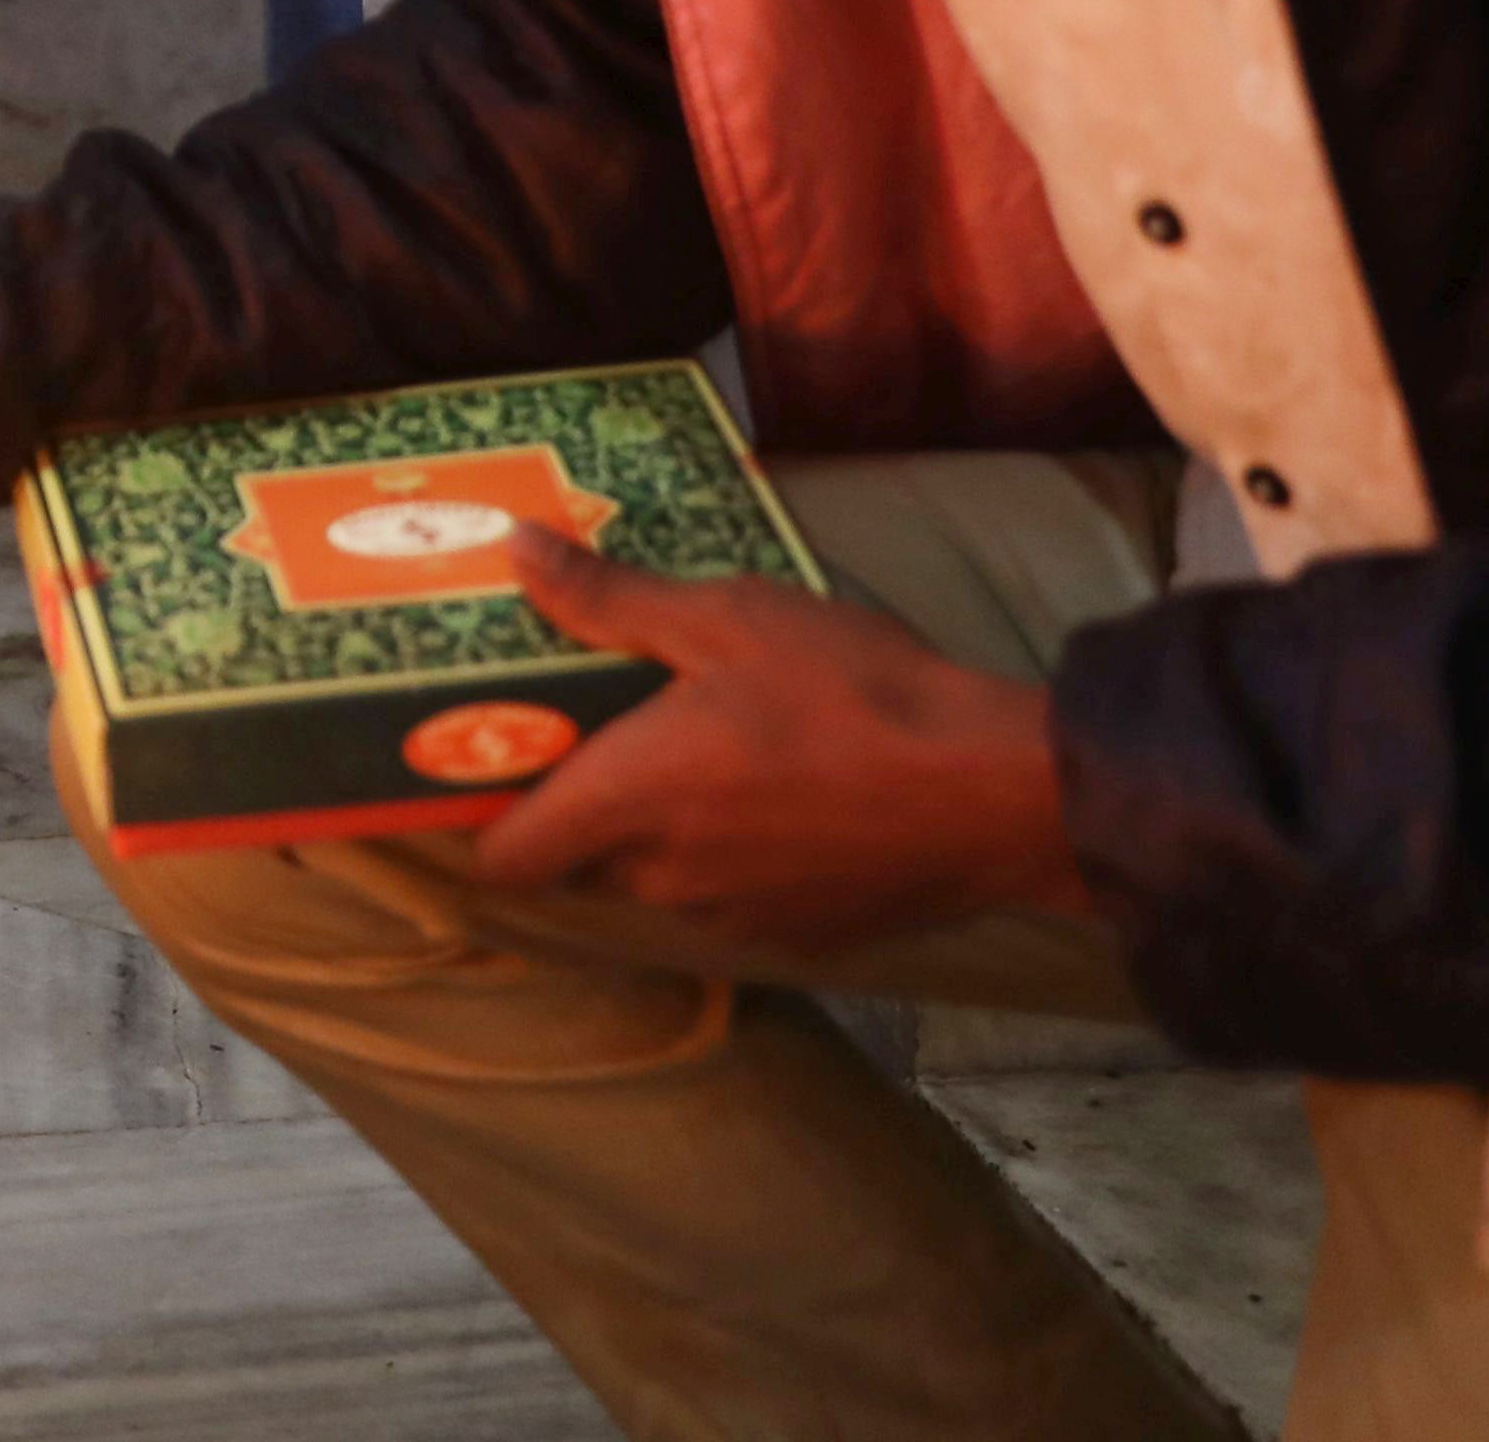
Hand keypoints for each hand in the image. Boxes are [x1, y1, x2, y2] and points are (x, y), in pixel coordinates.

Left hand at [462, 526, 1089, 960]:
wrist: (997, 792)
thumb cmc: (850, 692)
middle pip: (584, 858)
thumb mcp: (724, 617)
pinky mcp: (804, 938)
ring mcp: (736, 918)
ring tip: (723, 744)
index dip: (490, 814)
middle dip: (593, 799)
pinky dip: (743, 856)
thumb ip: (608, 598)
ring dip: (672, 828)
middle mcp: (664, 880)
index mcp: (626, 804)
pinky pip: (736, 897)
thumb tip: (514, 550)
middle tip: (629, 720)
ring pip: (663, 877)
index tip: (507, 755)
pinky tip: (791, 791)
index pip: (505, 858)